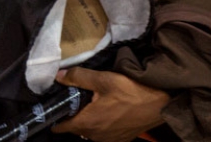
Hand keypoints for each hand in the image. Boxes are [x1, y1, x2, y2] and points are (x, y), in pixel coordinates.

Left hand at [52, 67, 168, 141]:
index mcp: (88, 123)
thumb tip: (58, 76)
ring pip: (89, 132)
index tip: (51, 106)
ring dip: (85, 120)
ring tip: (87, 102)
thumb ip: (78, 77)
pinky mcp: (121, 139)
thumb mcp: (103, 79)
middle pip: (75, 128)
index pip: (62, 127)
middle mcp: (96, 136)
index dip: (54, 117)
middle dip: (71, 115)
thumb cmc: (129, 91)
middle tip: (70, 98)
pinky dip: (98, 124)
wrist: (159, 104)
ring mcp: (109, 140)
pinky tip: (104, 110)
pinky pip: (102, 133)